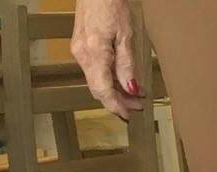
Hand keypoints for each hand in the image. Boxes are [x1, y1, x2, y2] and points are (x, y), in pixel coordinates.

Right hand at [71, 0, 143, 117]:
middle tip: (137, 106)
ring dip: (113, 91)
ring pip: (95, 81)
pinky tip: (120, 80)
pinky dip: (107, 79)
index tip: (130, 115)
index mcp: (94, 54)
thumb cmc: (111, 4)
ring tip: (133, 95)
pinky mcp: (80, 46)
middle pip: (98, 89)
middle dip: (118, 101)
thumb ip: (127, 65)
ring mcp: (79, 51)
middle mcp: (82, 55)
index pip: (104, 91)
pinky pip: (93, 71)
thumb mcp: (126, 35)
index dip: (117, 106)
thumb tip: (131, 89)